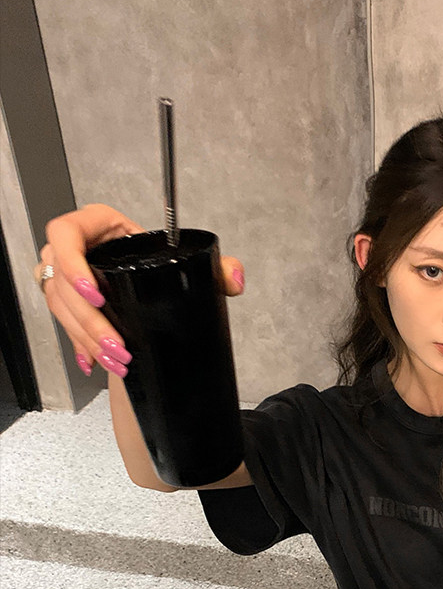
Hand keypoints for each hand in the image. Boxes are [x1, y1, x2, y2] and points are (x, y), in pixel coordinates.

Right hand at [39, 204, 244, 377]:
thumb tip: (234, 279)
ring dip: (87, 338)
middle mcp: (74, 248)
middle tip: (116, 344)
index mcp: (97, 225)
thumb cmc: (155, 256)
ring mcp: (64, 276)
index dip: (72, 264)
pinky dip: (81, 346)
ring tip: (116, 359)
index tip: (97, 294)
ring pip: (61, 309)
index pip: (65, 234)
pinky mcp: (66, 302)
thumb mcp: (183, 257)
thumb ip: (217, 266)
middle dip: (88, 321)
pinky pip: (64, 325)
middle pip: (61, 284)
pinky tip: (95, 362)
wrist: (145, 276)